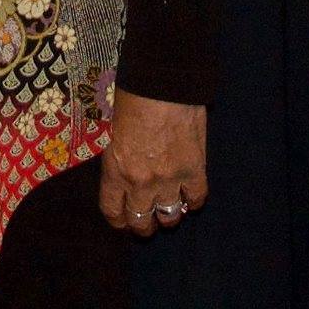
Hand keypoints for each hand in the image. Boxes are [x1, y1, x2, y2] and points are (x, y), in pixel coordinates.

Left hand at [98, 90, 206, 237]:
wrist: (164, 84)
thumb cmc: (133, 96)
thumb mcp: (112, 128)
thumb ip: (118, 154)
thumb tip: (125, 164)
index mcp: (115, 170)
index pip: (113, 211)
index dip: (119, 220)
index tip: (124, 220)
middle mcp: (140, 182)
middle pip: (141, 221)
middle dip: (143, 224)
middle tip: (148, 219)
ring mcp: (169, 179)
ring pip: (170, 216)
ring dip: (169, 216)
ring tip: (170, 209)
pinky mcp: (194, 170)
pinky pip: (197, 198)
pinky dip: (194, 199)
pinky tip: (190, 193)